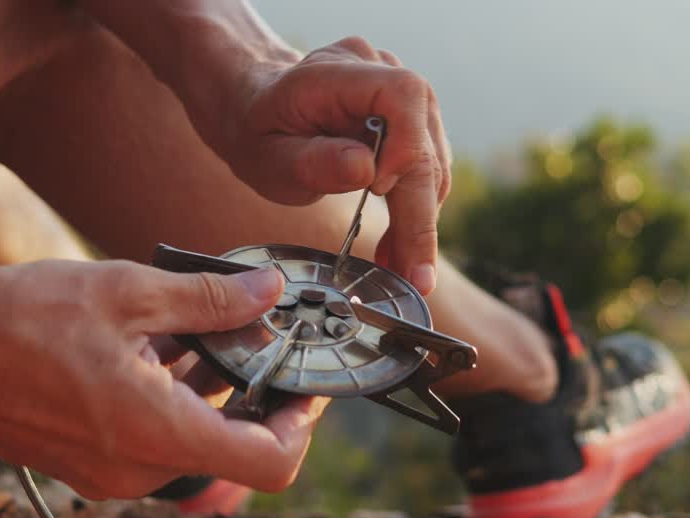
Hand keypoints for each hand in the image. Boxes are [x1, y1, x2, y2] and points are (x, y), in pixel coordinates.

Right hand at [0, 260, 328, 498]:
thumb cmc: (16, 321)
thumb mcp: (128, 292)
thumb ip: (211, 299)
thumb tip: (269, 294)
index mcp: (160, 435)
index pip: (270, 462)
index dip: (301, 423)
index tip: (305, 380)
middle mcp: (140, 471)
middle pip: (232, 446)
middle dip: (252, 389)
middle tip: (258, 331)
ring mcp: (110, 475)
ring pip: (190, 437)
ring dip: (207, 387)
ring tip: (200, 323)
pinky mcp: (86, 464)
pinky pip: (151, 437)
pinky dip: (168, 396)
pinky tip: (154, 339)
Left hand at [222, 37, 451, 295]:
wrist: (256, 111)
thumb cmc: (258, 133)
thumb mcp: (267, 157)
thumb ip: (312, 162)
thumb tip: (368, 171)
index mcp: (335, 72)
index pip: (402, 94)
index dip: (405, 146)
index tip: (380, 192)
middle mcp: (378, 70)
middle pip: (422, 140)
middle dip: (419, 212)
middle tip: (413, 275)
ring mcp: (398, 90)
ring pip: (433, 158)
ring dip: (421, 217)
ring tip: (398, 265)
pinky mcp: (409, 115)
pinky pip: (426, 164)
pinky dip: (416, 208)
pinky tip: (397, 244)